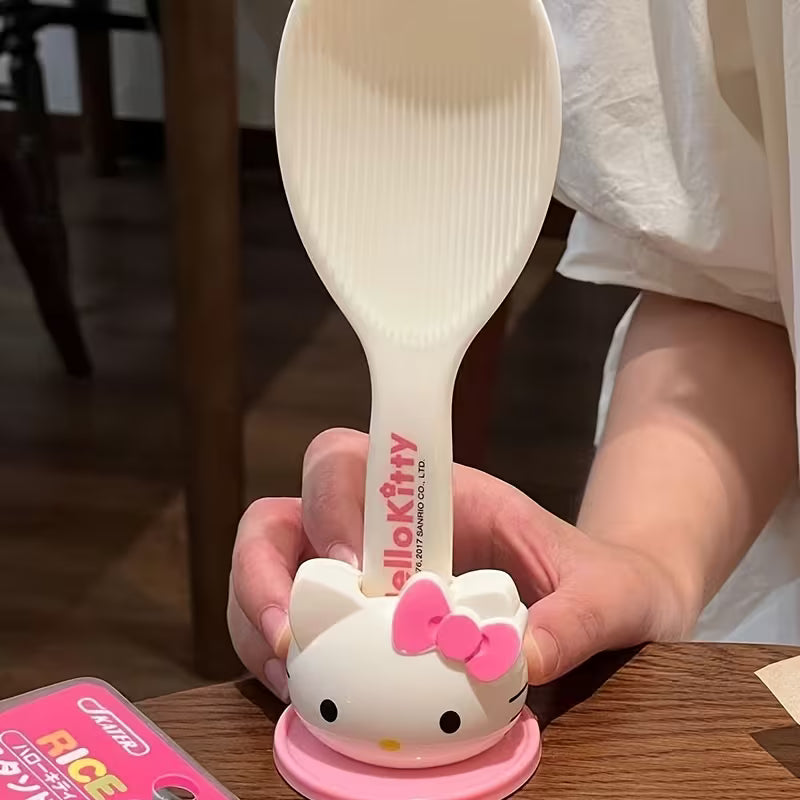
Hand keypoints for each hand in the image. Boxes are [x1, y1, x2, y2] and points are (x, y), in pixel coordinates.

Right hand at [228, 428, 692, 699]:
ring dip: (257, 619)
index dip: (331, 500)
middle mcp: (383, 531)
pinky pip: (289, 629)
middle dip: (264, 568)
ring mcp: (360, 577)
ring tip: (290, 678)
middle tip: (290, 636)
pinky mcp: (354, 628)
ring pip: (271, 570)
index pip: (352, 460)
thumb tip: (520, 659)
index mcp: (436, 496)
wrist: (607, 612)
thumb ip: (576, 618)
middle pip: (286, 515)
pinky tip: (303, 698)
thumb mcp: (608, 594)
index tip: (352, 571)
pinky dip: (275, 661)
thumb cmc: (603, 582)